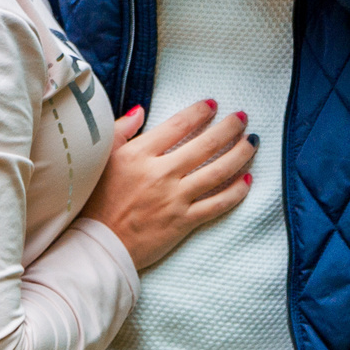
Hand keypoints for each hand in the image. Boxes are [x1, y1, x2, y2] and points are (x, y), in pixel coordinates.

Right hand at [81, 99, 257, 269]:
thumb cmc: (97, 200)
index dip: (199, 112)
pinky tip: (247, 180)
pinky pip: (217, 204)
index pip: (178, 125)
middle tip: (242, 117)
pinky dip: (236, 192)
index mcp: (139, 154)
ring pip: (218, 172)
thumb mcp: (102, 158)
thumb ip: (121, 130)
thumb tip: (141, 110)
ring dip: (239, 154)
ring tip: (252, 142)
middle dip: (229, 127)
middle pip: (205, 145)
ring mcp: (175, 199)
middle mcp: (161, 173)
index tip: (212, 105)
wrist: (99, 244)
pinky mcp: (183, 222)